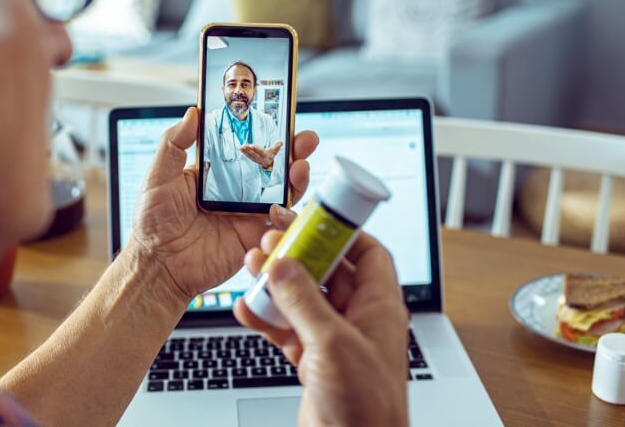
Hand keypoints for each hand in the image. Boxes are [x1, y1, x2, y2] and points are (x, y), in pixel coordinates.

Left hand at [128, 107, 318, 302]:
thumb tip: (192, 113)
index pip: (248, 146)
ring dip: (298, 177)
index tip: (281, 117)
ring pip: (284, 192)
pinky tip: (281, 205)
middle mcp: (238, 190)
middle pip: (274, 166)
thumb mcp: (159, 175)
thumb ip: (174, 143)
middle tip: (304, 139)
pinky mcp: (254, 237)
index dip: (267, 132)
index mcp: (218, 172)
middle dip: (294, 150)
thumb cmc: (153, 222)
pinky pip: (279, 225)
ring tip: (299, 166)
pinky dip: (288, 214)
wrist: (158, 265)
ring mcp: (249, 213)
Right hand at [234, 208, 408, 426]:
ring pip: (302, 299)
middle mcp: (358, 320)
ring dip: (275, 283)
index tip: (310, 217)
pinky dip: (265, 318)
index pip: (366, 253)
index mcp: (379, 308)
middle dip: (297, 254)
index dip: (340, 232)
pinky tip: (246, 308)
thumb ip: (305, 302)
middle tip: (268, 238)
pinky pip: (286, 330)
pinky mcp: (313, 362)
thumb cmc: (367, 409)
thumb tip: (283, 265)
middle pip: (327, 272)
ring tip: (251, 266)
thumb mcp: (334, 345)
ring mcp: (334, 341)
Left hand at [240, 141, 282, 168]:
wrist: (269, 164)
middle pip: (254, 154)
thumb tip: (281, 142)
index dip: (256, 149)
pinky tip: (241, 149)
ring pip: (250, 155)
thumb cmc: (271, 155)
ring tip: (241, 146)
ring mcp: (256, 160)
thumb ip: (277, 146)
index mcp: (267, 156)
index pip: (261, 152)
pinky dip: (244, 152)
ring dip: (245, 151)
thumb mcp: (275, 151)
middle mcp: (261, 159)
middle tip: (244, 145)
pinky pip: (248, 156)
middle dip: (249, 150)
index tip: (252, 145)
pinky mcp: (253, 159)